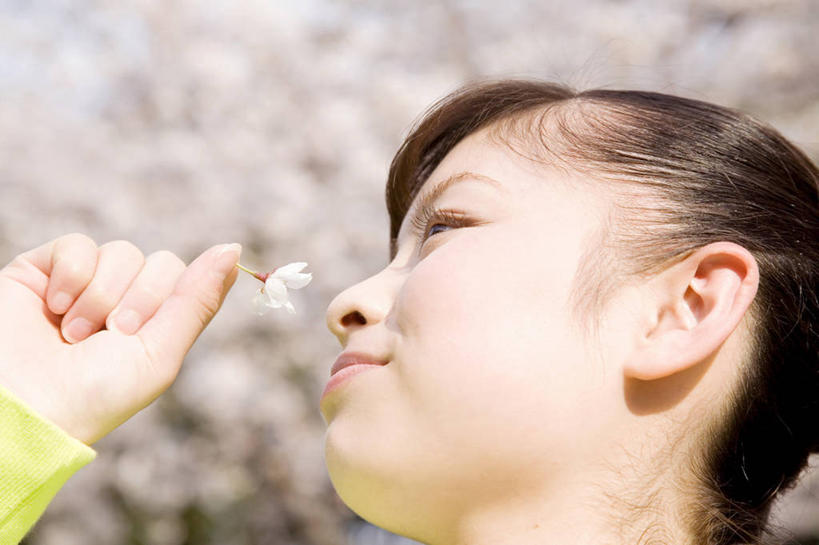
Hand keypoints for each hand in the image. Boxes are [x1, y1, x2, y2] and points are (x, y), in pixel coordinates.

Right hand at [0, 234, 240, 443]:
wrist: (22, 406)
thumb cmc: (95, 393)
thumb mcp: (160, 352)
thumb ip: (197, 299)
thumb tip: (232, 248)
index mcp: (155, 324)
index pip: (184, 278)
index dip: (165, 296)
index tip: (133, 331)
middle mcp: (123, 301)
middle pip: (158, 262)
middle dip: (134, 300)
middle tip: (106, 335)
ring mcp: (85, 285)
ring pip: (121, 252)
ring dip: (99, 295)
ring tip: (73, 333)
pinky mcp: (44, 271)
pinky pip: (77, 244)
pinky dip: (70, 275)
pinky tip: (53, 307)